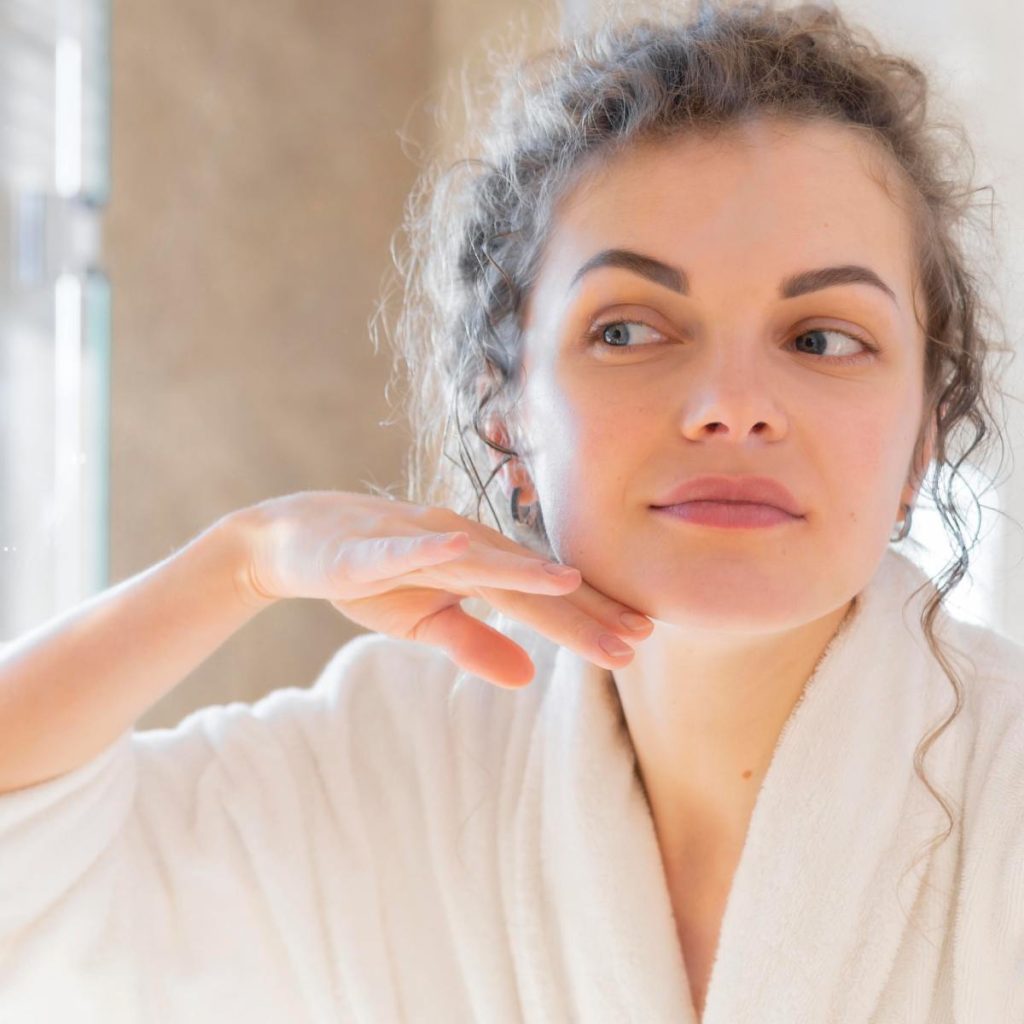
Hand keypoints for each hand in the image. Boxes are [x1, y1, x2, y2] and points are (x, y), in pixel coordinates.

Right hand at [228, 490, 652, 687]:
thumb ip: (475, 644)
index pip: (541, 599)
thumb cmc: (370, 576)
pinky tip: (458, 549)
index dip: (588, 619)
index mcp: (477, 565)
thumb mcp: (426, 621)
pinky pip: (399, 548)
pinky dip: (427, 549)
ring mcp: (415, 541)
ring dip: (521, 570)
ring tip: (568, 583)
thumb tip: (529, 677)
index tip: (638, 642)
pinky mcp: (368, 546)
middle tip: (633, 637)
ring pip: (476, 560)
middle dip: (578, 610)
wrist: (296, 543)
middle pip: (525, 582)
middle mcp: (459, 545)